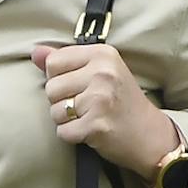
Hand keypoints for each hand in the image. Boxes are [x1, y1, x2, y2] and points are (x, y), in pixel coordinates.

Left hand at [34, 42, 181, 176]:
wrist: (151, 135)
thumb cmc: (120, 101)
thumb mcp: (100, 71)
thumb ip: (65, 60)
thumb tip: (35, 52)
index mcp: (102, 54)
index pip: (53, 62)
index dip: (59, 78)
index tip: (80, 85)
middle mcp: (103, 73)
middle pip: (51, 87)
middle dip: (62, 101)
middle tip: (87, 105)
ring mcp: (101, 100)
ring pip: (54, 111)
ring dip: (66, 120)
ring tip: (90, 117)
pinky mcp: (97, 125)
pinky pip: (62, 131)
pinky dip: (72, 136)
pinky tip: (90, 131)